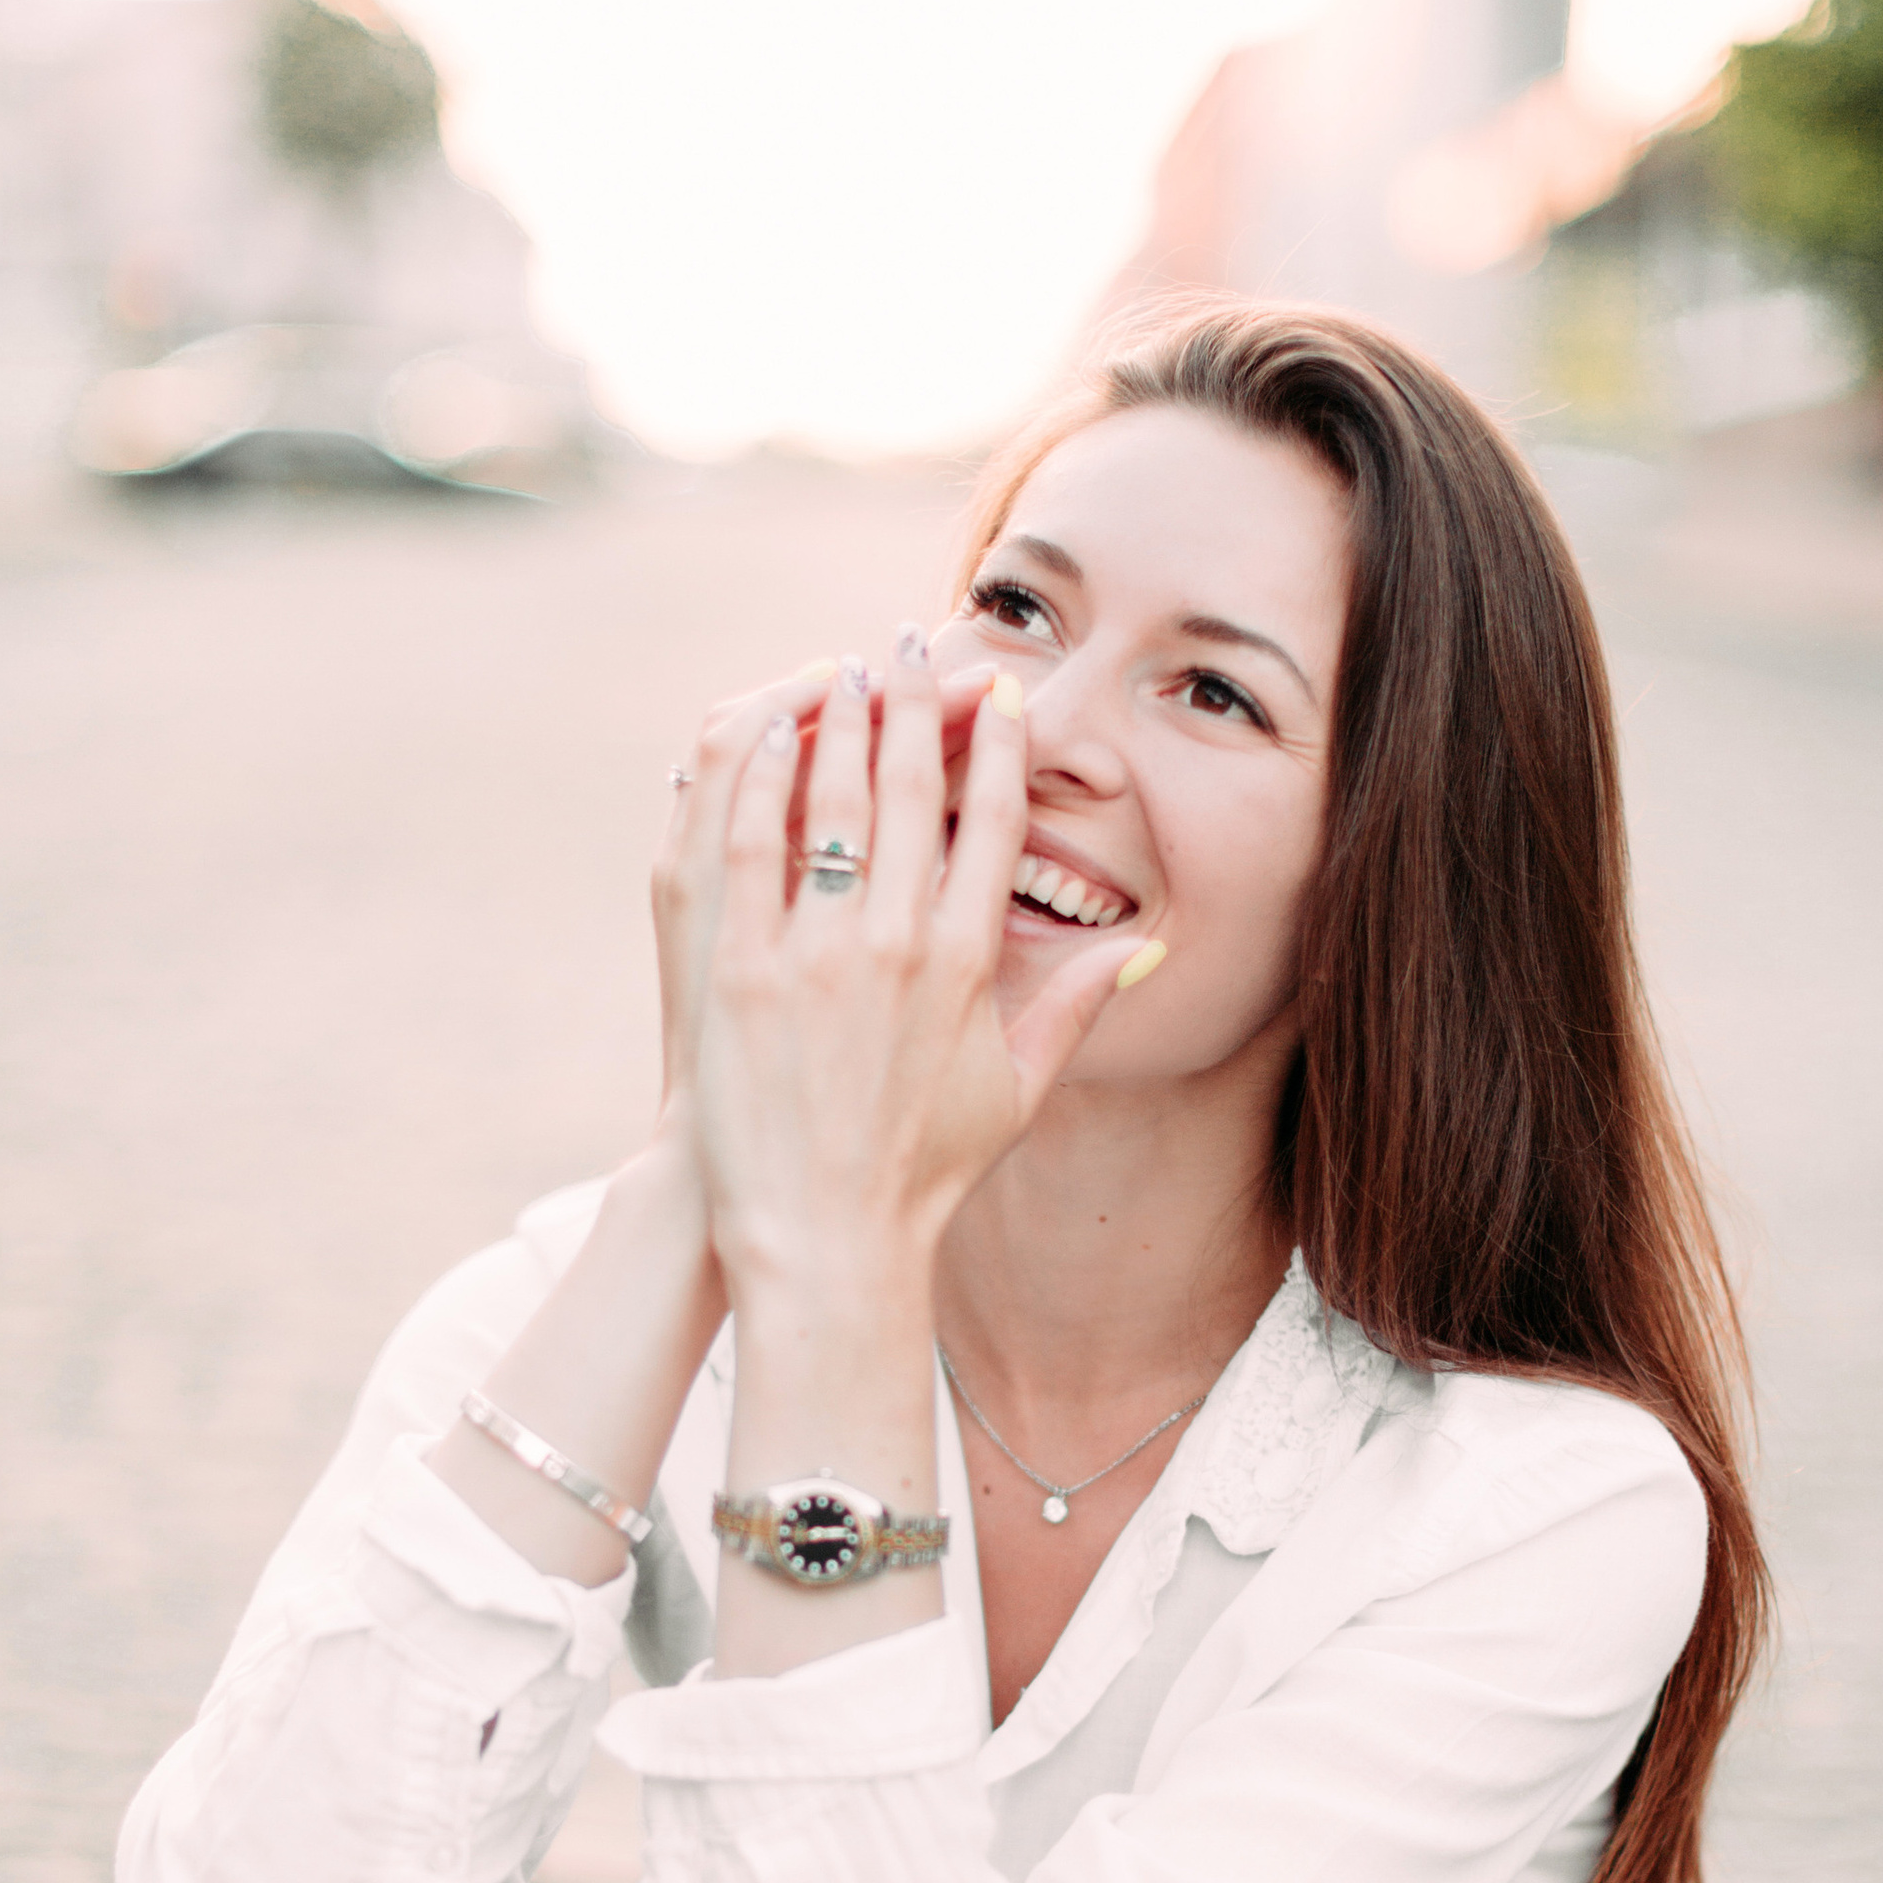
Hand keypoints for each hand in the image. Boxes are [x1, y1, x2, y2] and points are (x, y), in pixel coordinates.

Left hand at [691, 631, 1148, 1293]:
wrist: (826, 1238)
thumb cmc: (923, 1175)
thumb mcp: (1018, 1092)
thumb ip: (1074, 1008)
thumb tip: (1140, 951)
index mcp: (969, 963)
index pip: (992, 819)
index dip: (996, 742)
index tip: (995, 691)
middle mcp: (898, 944)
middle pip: (913, 787)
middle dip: (914, 700)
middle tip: (908, 643)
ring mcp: (816, 952)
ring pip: (831, 798)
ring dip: (838, 721)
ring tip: (841, 672)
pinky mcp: (742, 967)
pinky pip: (749, 843)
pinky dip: (759, 780)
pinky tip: (765, 738)